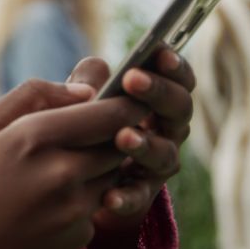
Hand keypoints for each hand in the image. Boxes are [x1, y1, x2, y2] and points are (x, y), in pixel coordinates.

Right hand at [0, 80, 149, 248]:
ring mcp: (74, 209)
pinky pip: (99, 203)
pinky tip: (51, 201)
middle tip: (96, 128)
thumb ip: (35, 95)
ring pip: (112, 172)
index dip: (124, 103)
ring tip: (62, 166)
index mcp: (33, 138)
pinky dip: (85, 196)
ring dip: (100, 163)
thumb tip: (87, 87)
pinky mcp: (79, 236)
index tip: (127, 97)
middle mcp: (61, 173)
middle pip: (119, 141)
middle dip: (115, 131)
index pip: (108, 113)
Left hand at [68, 47, 195, 248]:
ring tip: (122, 137)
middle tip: (132, 80)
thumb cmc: (80, 123)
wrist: (69, 178)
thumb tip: (90, 80)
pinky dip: (126, 196)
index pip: (179, 78)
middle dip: (159, 92)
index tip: (159, 51)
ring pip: (166, 154)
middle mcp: (167, 129)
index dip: (175, 64)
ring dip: (146, 144)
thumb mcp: (78, 98)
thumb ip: (85, 82)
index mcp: (157, 99)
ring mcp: (157, 163)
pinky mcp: (140, 195)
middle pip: (180, 109)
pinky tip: (108, 197)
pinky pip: (139, 196)